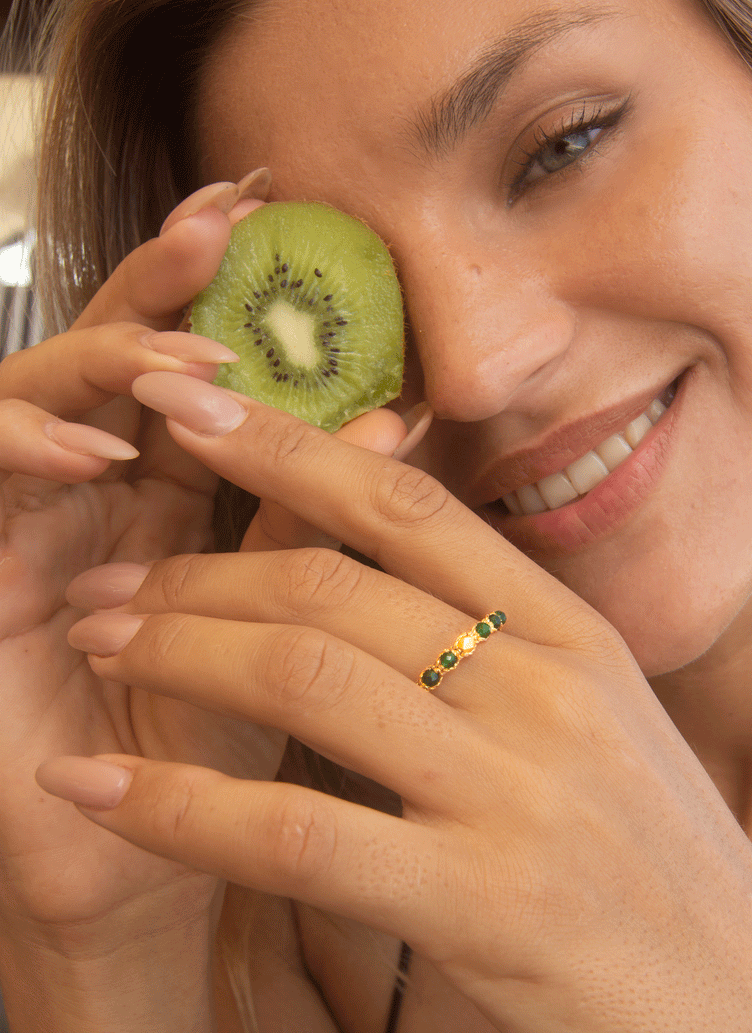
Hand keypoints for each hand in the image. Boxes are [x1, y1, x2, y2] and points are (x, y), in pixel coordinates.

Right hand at [0, 171, 298, 949]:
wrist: (154, 865)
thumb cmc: (230, 735)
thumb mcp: (285, 617)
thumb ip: (319, 518)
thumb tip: (393, 418)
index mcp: (173, 491)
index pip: (192, 364)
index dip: (224, 285)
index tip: (278, 208)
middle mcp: (93, 495)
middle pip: (113, 359)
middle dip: (161, 285)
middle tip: (226, 222)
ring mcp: (27, 529)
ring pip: (34, 399)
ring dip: (102, 361)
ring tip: (180, 356)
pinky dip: (26, 448)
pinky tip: (96, 446)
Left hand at [38, 377, 751, 1032]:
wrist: (741, 1000)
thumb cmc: (652, 854)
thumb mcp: (595, 717)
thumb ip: (501, 647)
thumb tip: (376, 585)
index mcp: (572, 634)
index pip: (410, 506)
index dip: (295, 450)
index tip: (203, 413)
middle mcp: (544, 690)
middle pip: (333, 586)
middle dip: (199, 575)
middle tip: (114, 585)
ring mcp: (515, 789)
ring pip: (304, 676)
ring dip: (176, 653)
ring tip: (99, 646)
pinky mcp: (480, 902)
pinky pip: (293, 831)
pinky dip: (178, 803)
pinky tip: (99, 787)